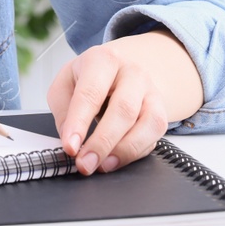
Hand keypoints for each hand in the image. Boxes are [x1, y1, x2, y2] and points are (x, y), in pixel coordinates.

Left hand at [48, 28, 203, 174]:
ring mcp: (150, 91)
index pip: (91, 92)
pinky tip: (116, 160)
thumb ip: (63, 111)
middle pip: (123, 109)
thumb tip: (71, 140)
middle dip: (103, 142)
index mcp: (102, 60)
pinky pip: (154, 135)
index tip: (70, 147)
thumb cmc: (89, 78)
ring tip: (102, 165)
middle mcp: (131, 72)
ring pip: (147, 123)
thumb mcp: (65, 84)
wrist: (119, 69)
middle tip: (85, 164)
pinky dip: (135, 152)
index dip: (79, 122)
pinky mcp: (160, 110)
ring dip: (123, 150)